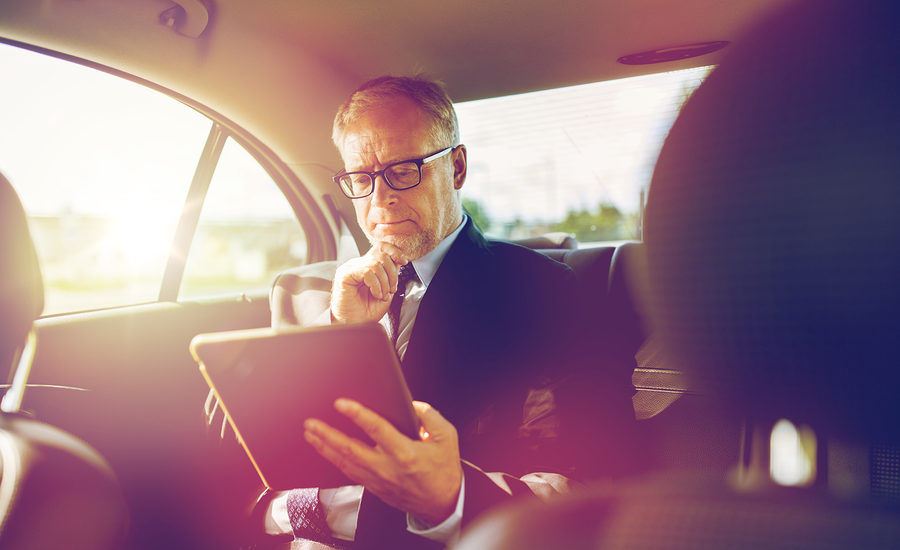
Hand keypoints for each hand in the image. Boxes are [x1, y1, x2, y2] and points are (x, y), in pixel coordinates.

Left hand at [304, 399, 462, 524]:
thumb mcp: (447, 438)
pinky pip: (349, 473)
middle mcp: (388, 467)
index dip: (357, 414)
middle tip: (311, 423)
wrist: (442, 504)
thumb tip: (413, 404)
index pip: (376, 429)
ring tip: (310, 434)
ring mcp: (378, 479)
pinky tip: (326, 452)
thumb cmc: (444, 471)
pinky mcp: (374, 487)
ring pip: (345, 462)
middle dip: (327, 434)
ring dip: (325, 447)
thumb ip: (430, 417)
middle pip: (350, 449)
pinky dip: (335, 461)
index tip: (341, 404)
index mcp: (405, 453)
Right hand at [330, 242, 408, 323]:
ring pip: (376, 264)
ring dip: (384, 282)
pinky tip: (375, 294)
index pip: (381, 247)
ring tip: (382, 295)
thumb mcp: (386, 290)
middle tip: (391, 290)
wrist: (356, 325)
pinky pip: (367, 272)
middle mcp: (357, 264)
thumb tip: (399, 260)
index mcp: (367, 266)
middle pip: (381, 254)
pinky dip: (376, 285)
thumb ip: (391, 274)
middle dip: (392, 273)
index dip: (395, 251)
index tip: (404, 262)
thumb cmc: (368, 311)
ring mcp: (350, 268)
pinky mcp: (344, 274)